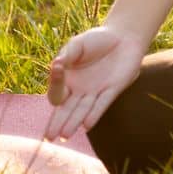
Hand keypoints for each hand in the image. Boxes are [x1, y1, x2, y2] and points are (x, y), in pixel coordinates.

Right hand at [45, 26, 146, 140]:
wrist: (124, 37)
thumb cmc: (98, 39)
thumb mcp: (78, 44)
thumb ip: (68, 54)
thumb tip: (56, 64)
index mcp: (67, 79)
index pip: (56, 90)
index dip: (55, 81)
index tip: (58, 67)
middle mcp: (79, 89)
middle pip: (66, 109)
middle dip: (57, 122)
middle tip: (49, 137)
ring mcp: (95, 91)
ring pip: (82, 110)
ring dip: (73, 122)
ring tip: (64, 135)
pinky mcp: (112, 90)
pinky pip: (102, 105)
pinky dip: (95, 114)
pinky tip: (87, 125)